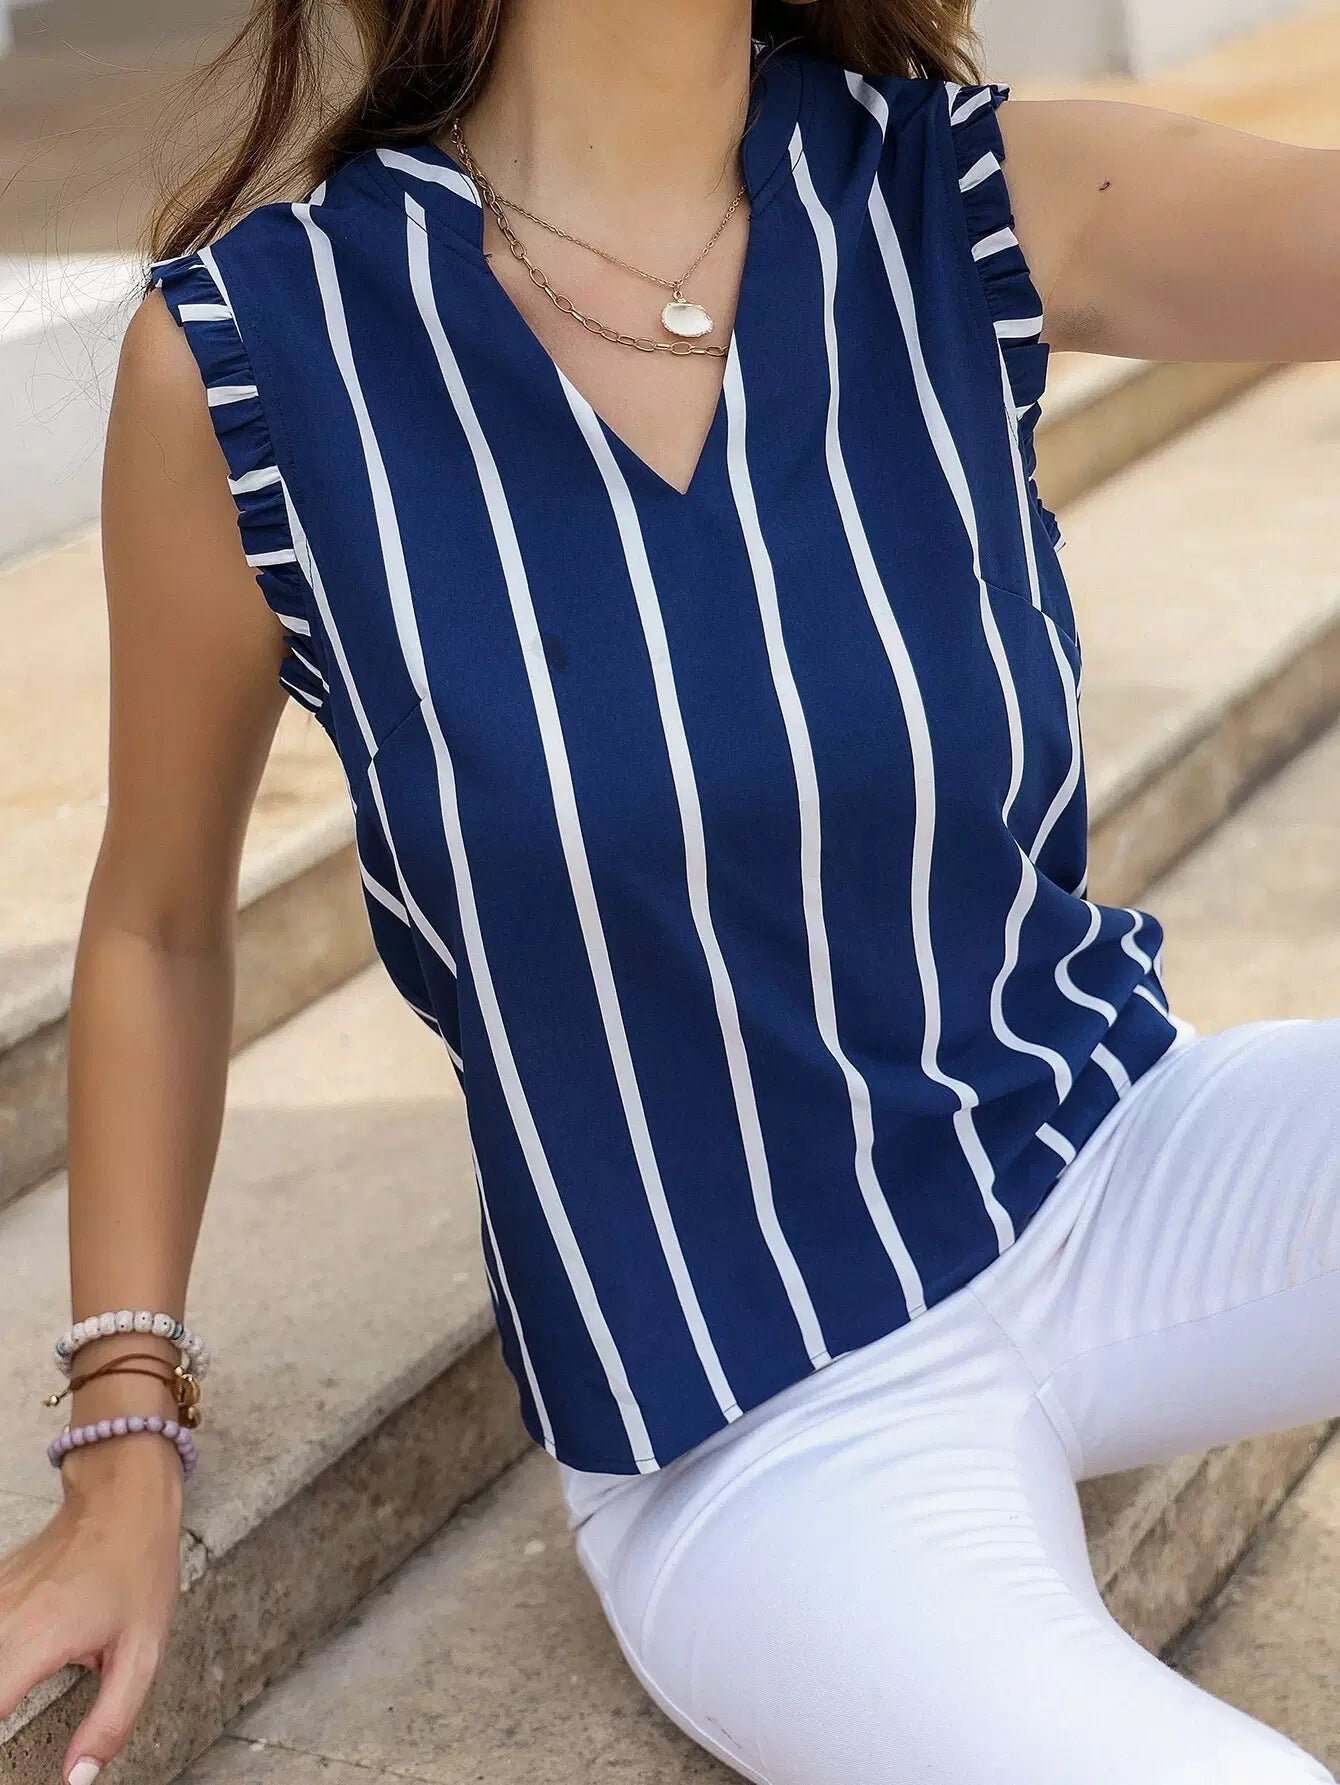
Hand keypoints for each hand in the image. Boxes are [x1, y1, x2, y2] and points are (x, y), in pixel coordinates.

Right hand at [0, 1432, 183, 1783]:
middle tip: (22, 1713)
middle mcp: (0, 1620)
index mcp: (34, 1642)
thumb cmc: (138, 1569)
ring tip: (19, 1693)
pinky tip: (18, 1667)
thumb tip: (78, 1778)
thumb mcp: (143, 1652)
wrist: (123, 1497)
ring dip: (0, 1678)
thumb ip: (109, 1722)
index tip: (6, 1765)